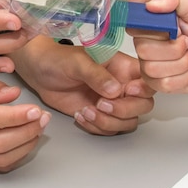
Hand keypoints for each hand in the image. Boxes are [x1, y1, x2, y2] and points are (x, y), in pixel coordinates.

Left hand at [15, 39, 153, 134]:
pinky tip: (80, 115)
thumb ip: (96, 75)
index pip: (147, 79)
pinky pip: (109, 129)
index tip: (126, 90)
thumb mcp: (77, 62)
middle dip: (124, 110)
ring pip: (127, 122)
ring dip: (108, 122)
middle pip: (143, 105)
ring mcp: (112, 102)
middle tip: (101, 104)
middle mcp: (121, 86)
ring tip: (86, 111)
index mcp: (122, 67)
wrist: (39, 72)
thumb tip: (115, 90)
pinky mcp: (99, 115)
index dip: (143, 89)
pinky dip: (96, 127)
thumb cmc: (58, 59)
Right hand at [132, 0, 187, 95]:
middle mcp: (148, 42)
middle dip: (174, 47)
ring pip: (153, 68)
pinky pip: (163, 83)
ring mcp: (151, 64)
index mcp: (154, 22)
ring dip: (181, 63)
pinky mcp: (159, 83)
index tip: (175, 27)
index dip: (156, 29)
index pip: (134, 24)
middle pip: (143, 48)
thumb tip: (151, 4)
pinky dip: (183, 77)